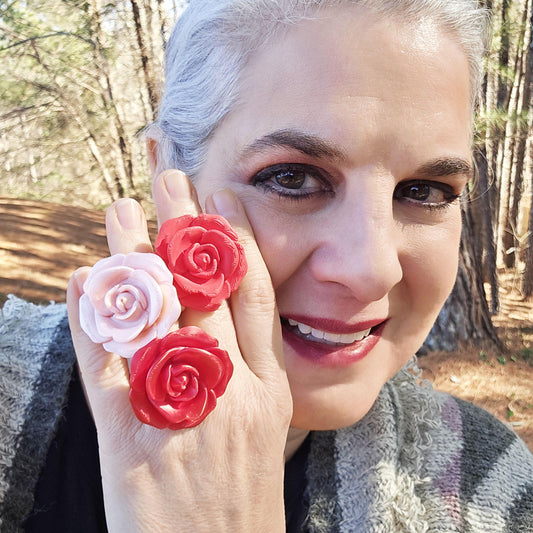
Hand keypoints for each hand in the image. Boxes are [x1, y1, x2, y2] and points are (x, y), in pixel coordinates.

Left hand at [66, 170, 291, 531]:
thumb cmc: (246, 505)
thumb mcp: (269, 435)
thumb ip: (250, 379)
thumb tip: (228, 325)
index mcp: (268, 390)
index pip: (253, 297)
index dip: (238, 243)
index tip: (221, 199)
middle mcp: (228, 392)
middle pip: (203, 293)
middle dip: (185, 229)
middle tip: (170, 179)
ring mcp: (179, 414)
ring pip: (154, 317)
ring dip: (133, 257)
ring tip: (119, 210)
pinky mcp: (130, 444)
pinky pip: (105, 371)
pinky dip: (89, 321)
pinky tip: (81, 281)